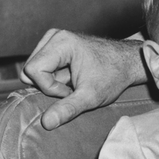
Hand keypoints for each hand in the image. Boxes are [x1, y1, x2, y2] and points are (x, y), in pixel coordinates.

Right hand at [22, 29, 145, 129]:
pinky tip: (72, 78)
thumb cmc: (113, 76)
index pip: (33, 70)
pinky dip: (54, 77)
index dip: (49, 87)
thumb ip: (67, 109)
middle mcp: (54, 36)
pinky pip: (41, 67)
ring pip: (34, 70)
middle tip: (72, 88)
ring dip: (51, 82)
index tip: (71, 90)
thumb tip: (45, 123)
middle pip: (30, 70)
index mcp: (62, 42)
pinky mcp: (55, 45)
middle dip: (48, 85)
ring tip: (73, 82)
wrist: (127, 63)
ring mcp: (53, 39)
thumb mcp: (91, 97)